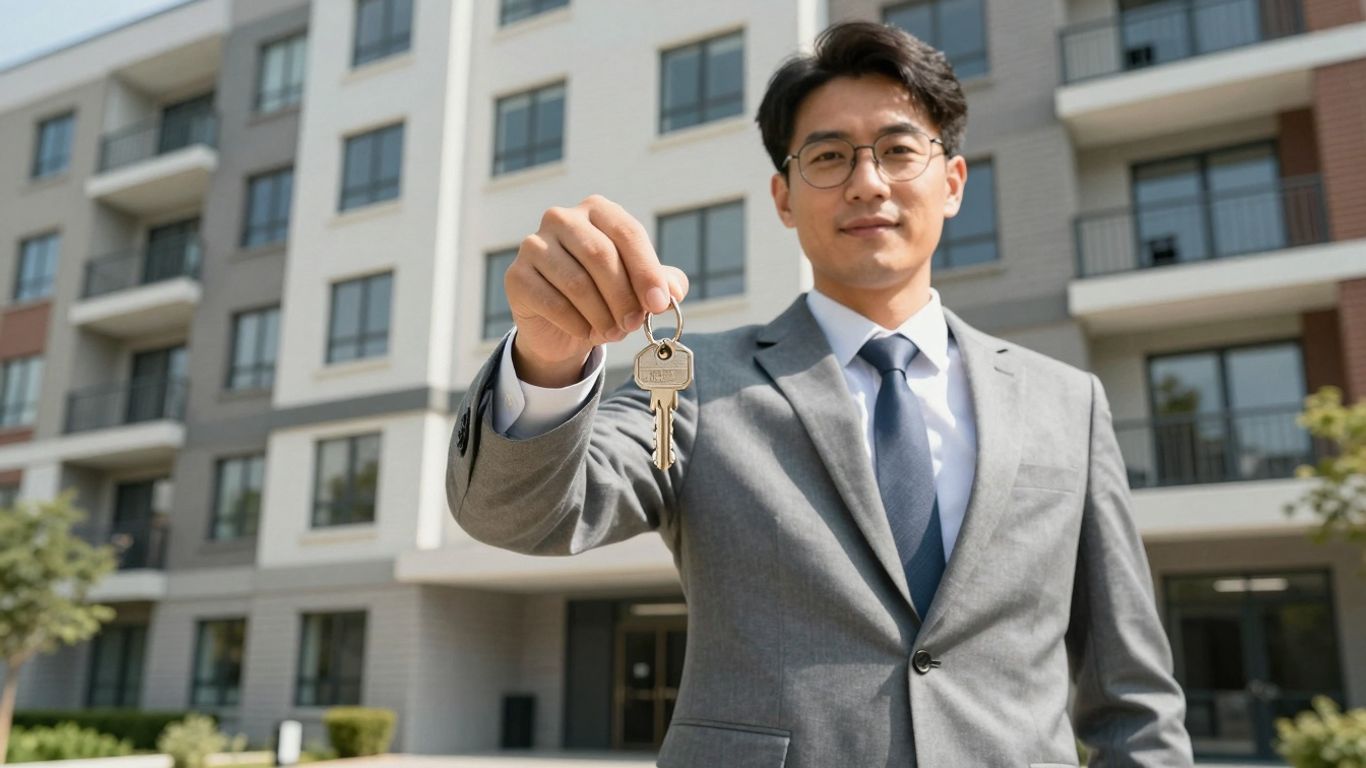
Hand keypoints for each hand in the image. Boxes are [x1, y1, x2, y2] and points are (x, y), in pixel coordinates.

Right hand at [505, 195, 688, 386]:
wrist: (562, 326)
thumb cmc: (605, 296)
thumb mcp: (638, 287)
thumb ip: (661, 282)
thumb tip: (675, 289)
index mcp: (597, 210)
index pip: (627, 233)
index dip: (646, 271)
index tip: (660, 304)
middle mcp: (562, 218)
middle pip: (601, 255)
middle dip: (624, 296)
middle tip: (634, 324)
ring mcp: (534, 245)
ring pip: (577, 282)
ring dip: (602, 315)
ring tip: (613, 332)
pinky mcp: (516, 275)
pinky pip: (553, 303)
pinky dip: (577, 324)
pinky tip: (586, 332)